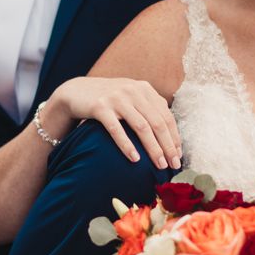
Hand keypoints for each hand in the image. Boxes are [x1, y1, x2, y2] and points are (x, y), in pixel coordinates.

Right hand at [49, 78, 181, 168]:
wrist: (76, 91)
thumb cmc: (109, 100)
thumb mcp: (131, 97)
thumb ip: (149, 108)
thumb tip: (171, 134)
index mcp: (145, 89)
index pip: (166, 116)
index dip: (174, 137)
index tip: (178, 155)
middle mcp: (133, 91)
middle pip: (157, 123)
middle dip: (168, 146)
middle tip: (173, 165)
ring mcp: (116, 98)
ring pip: (142, 127)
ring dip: (153, 148)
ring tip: (159, 165)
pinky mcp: (100, 107)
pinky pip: (116, 129)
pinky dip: (127, 145)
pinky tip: (135, 159)